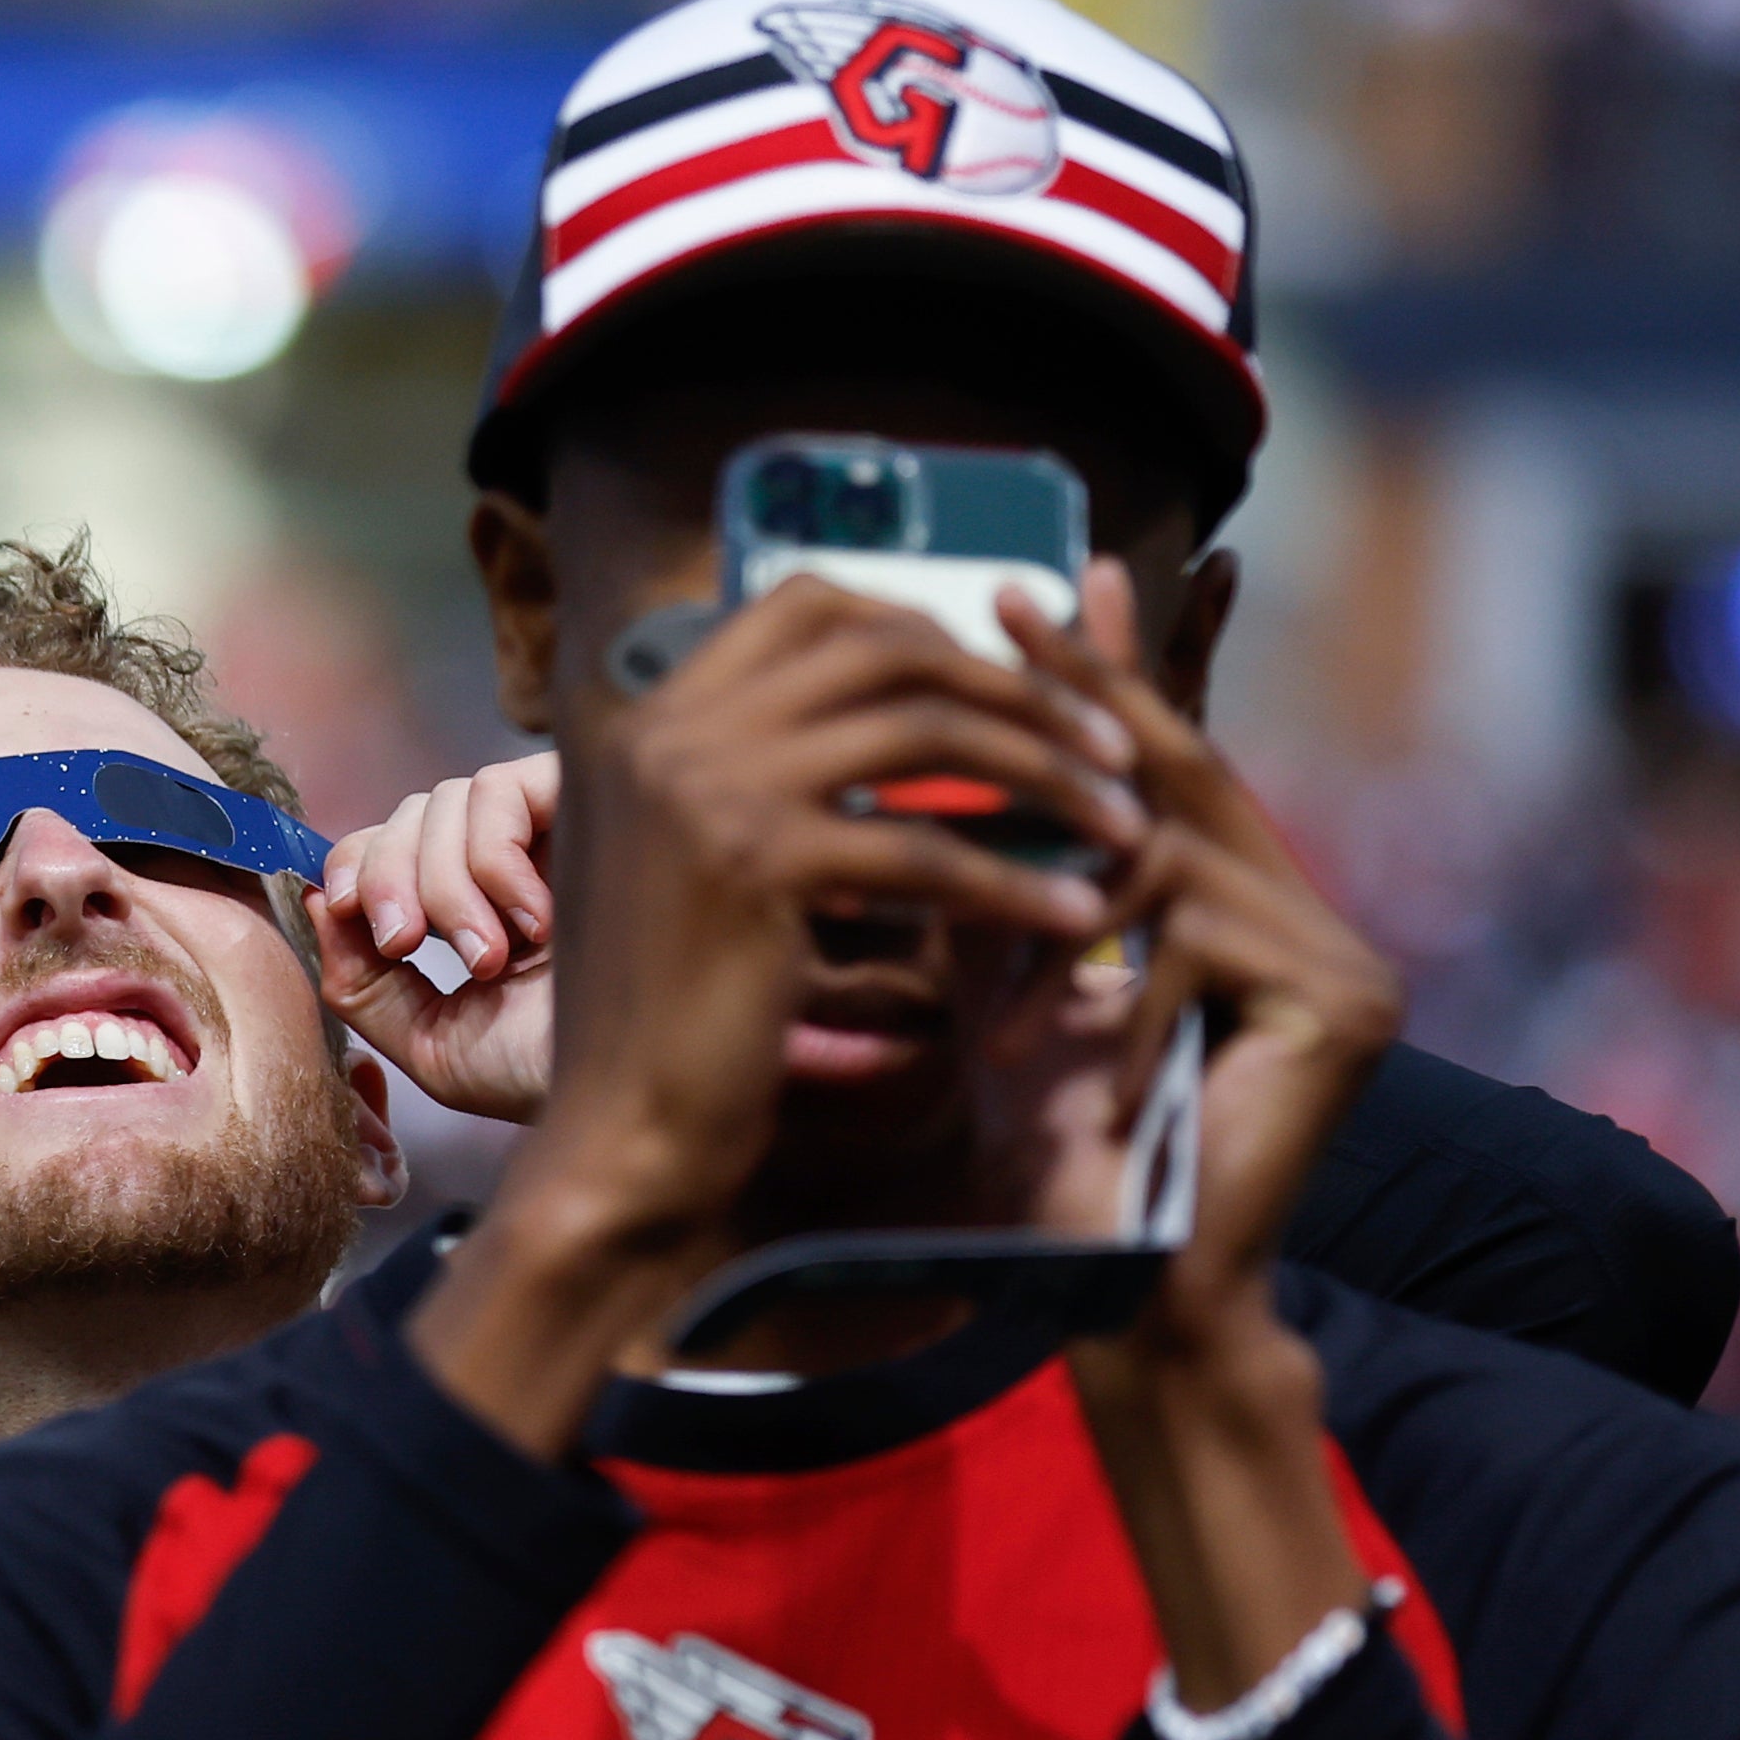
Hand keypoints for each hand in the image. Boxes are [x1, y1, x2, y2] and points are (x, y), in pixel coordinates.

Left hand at [318, 752, 560, 1120]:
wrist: (637, 1091)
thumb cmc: (550, 1076)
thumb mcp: (432, 1044)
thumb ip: (363, 984)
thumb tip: (315, 900)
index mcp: (478, 910)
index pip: (391, 844)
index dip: (356, 867)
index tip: (353, 918)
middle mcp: (516, 863)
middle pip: (412, 812)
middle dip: (387, 876)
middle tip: (407, 945)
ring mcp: (556, 831)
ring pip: (449, 797)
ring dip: (446, 885)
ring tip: (491, 959)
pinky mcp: (589, 802)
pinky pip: (500, 789)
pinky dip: (493, 859)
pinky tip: (533, 925)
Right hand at [540, 573, 1139, 1235]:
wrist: (618, 1134)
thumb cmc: (674, 1020)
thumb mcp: (698, 866)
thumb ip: (763, 779)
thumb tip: (899, 720)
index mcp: (648, 719)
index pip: (806, 604)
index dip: (921, 625)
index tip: (1003, 680)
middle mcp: (666, 730)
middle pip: (883, 647)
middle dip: (1014, 685)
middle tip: (1106, 744)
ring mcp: (703, 789)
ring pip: (924, 729)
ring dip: (1046, 768)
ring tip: (1122, 821)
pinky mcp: (754, 864)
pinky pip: (928, 847)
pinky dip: (1017, 880)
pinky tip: (1075, 913)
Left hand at [1015, 562, 1406, 1367]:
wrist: (1120, 1299)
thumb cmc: (1060, 1162)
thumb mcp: (1010, 994)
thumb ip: (1005, 885)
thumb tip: (946, 758)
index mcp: (1251, 914)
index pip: (1169, 777)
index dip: (1109, 676)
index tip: (1040, 586)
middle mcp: (1320, 922)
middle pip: (1183, 783)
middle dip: (1090, 694)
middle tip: (1013, 601)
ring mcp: (1350, 964)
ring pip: (1174, 861)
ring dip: (1075, 926)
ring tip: (1024, 1022)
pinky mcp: (1348, 1008)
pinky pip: (1196, 946)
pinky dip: (1123, 1011)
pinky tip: (1104, 1092)